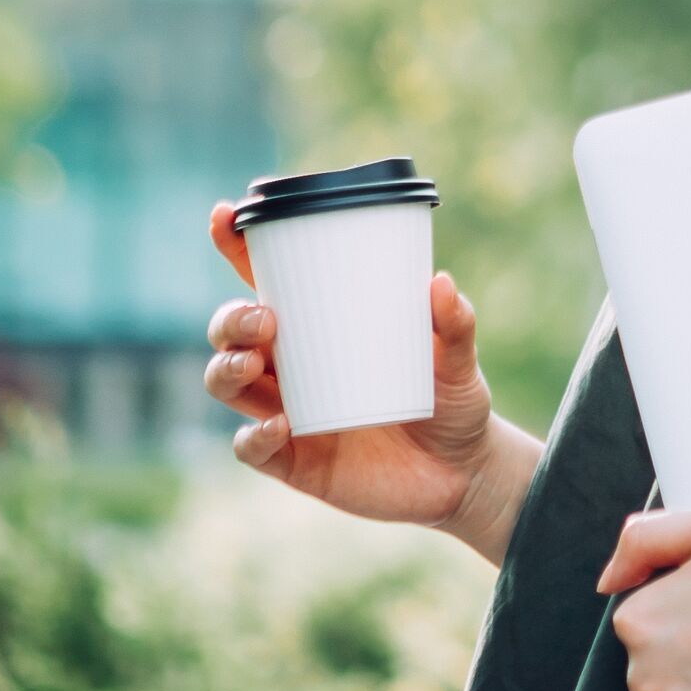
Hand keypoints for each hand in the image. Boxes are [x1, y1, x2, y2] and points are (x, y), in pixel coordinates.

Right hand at [203, 199, 536, 557]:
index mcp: (321, 328)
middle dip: (231, 320)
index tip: (225, 216)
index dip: (237, 248)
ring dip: (227, 367)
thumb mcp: (458, 361)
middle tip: (266, 319)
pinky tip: (280, 425)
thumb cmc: (453, 402)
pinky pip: (252, 448)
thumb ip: (455, 324)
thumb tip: (440, 283)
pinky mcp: (294, 462)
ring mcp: (287, 413)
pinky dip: (255, 436)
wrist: (464, 474)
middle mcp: (293, 367)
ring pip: (227, 382)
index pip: (267, 281)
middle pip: (230, 333)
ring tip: (257, 360)